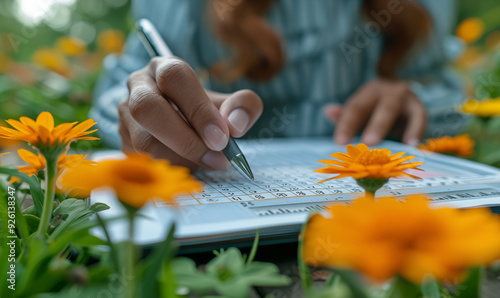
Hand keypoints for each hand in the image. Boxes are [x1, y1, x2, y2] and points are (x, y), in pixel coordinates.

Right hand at [119, 57, 262, 170]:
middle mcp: (138, 86)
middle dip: (185, 138)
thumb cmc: (207, 112)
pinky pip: (145, 161)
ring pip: (145, 141)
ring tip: (210, 162)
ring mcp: (126, 116)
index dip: (198, 109)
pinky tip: (192, 165)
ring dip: (183, 159)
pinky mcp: (123, 142)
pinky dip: (173, 168)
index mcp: (164, 68)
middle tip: (217, 157)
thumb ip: (243, 106)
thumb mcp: (231, 104)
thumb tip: (235, 125)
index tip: (222, 137)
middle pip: (148, 108)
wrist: (185, 127)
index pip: (175, 77)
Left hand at [325, 79, 426, 145]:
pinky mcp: (419, 109)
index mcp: (369, 92)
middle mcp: (387, 91)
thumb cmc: (375, 110)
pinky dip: (416, 131)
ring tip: (388, 147)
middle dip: (374, 126)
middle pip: (380, 108)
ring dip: (396, 128)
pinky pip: (419, 118)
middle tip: (367, 143)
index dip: (347, 125)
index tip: (340, 143)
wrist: (402, 100)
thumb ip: (344, 116)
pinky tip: (411, 145)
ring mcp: (405, 98)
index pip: (356, 108)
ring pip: (397, 111)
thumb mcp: (360, 112)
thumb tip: (328, 111)